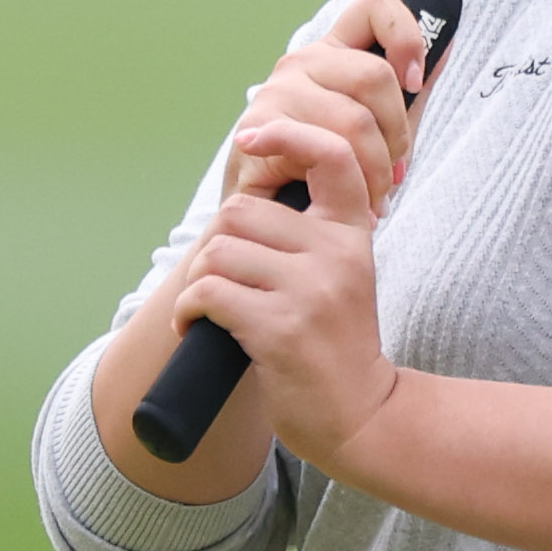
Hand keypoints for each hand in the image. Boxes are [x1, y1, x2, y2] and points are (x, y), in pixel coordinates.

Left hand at [173, 111, 399, 470]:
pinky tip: (197, 327)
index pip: (333, 156)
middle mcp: (335, 254)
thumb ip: (312, 235)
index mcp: (352, 234)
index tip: (251, 137)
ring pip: (220, 251)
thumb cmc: (337, 345)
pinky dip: (190, 310)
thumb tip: (251, 201)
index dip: (288, 134)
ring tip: (208, 308)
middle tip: (218, 278)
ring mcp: (310, 290)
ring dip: (199, 281)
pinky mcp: (280, 327)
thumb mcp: (342, 276)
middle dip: (217, 244)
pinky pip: (209, 293)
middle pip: (243, 211)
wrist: (361, 416)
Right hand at [225, 0, 434, 217]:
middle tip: (391, 174)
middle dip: (396, 135)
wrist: (272, 225)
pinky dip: (346, 184)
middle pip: (375, 75)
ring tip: (371, 199)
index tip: (415, 82)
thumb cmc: (326, 174)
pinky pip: (325, 148)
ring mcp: (277, 90)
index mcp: (335, 53)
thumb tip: (446, 40)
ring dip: (374, 172)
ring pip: (355, 120)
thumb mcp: (381, 130)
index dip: (406, 36)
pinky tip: (343, 201)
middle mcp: (303, 62)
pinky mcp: (260, 126)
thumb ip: (410, 91)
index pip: (374, 6)